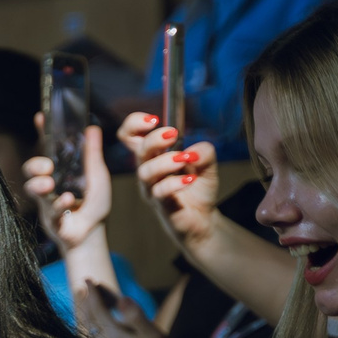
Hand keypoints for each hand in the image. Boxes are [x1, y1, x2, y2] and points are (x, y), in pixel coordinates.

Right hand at [22, 124, 112, 250]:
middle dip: (34, 164)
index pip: (48, 147)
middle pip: (30, 168)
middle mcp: (50, 182)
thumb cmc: (95, 203)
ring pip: (31, 188)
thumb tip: (92, 128)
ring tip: (50, 184)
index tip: (40, 117)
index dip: (43, 132)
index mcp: (61, 169)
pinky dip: (58, 203)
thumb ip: (92, 154)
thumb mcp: (97, 175)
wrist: (94, 232)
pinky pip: (48, 209)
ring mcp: (46, 200)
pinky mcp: (49, 217)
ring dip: (38, 184)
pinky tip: (68, 200)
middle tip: (47, 166)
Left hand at [73, 281, 179, 337]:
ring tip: (86, 299)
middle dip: (87, 300)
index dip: (92, 293)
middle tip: (85, 285)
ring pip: (90, 327)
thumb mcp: (153, 334)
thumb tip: (121, 299)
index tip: (89, 279)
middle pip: (90, 318)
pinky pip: (95, 334)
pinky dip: (92, 322)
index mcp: (114, 335)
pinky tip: (97, 321)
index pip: (98, 310)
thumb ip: (136, 316)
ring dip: (87, 311)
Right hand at [118, 113, 215, 249]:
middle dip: (154, 139)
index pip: (130, 136)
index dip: (134, 124)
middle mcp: (148, 170)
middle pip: (138, 150)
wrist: (202, 219)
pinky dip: (175, 183)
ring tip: (185, 158)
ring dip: (165, 161)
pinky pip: (160, 192)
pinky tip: (190, 178)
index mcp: (153, 155)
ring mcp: (152, 188)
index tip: (153, 119)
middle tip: (173, 134)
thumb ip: (204, 152)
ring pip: (145, 171)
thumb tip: (195, 150)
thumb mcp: (207, 164)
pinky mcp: (161, 205)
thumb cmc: (197, 189)